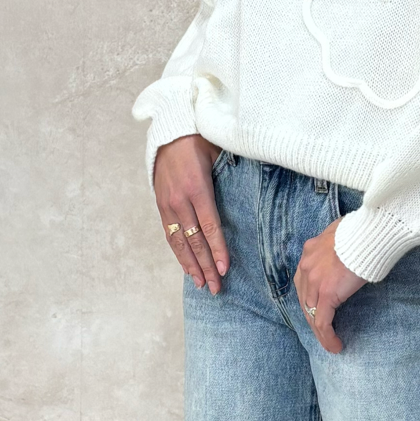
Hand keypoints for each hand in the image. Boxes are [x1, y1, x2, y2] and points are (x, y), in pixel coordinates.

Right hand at [153, 136, 229, 291]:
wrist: (169, 133)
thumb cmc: (200, 142)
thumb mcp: (219, 154)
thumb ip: (234, 174)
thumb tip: (258, 188)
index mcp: (197, 188)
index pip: (209, 225)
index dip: (217, 249)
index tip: (224, 268)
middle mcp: (180, 200)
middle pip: (194, 240)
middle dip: (206, 266)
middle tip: (216, 287)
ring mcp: (168, 205)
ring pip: (179, 242)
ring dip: (191, 266)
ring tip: (202, 284)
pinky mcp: (161, 206)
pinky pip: (170, 235)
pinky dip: (179, 254)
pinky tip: (188, 268)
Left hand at [295, 220, 366, 353]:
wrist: (370, 233)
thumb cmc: (364, 232)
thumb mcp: (343, 236)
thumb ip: (337, 247)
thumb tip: (345, 254)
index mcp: (310, 251)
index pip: (304, 282)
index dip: (310, 299)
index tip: (320, 310)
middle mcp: (306, 266)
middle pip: (304, 300)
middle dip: (312, 318)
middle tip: (323, 332)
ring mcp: (315, 281)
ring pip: (310, 314)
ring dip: (320, 332)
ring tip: (330, 343)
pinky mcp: (327, 294)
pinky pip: (322, 322)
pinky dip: (327, 337)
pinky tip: (335, 346)